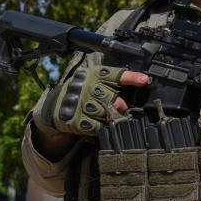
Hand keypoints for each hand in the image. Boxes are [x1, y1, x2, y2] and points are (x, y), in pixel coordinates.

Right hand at [32, 66, 149, 137]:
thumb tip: (142, 82)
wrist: (55, 105)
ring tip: (107, 115)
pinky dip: (101, 126)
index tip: (145, 80)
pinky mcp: (75, 119)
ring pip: (106, 113)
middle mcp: (86, 86)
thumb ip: (115, 80)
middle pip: (113, 98)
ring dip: (111, 117)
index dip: (131, 77)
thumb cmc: (83, 90)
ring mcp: (79, 103)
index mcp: (94, 74)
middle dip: (120, 105)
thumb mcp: (96, 79)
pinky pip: (97, 126)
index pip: (115, 74)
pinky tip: (98, 122)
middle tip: (121, 108)